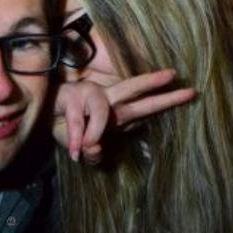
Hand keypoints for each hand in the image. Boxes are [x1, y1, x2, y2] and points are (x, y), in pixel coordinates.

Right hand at [52, 72, 195, 164]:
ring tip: (87, 146)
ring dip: (98, 128)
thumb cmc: (67, 127)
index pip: (145, 104)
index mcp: (116, 111)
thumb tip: (95, 150)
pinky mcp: (72, 100)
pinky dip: (75, 137)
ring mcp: (90, 97)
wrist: (42, 115)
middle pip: (134, 90)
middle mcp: (108, 100)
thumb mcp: (83, 148)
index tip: (189, 92)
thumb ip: (93, 154)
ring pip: (103, 106)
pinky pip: (76, 122)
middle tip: (176, 78)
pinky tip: (74, 150)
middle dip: (154, 85)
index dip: (166, 99)